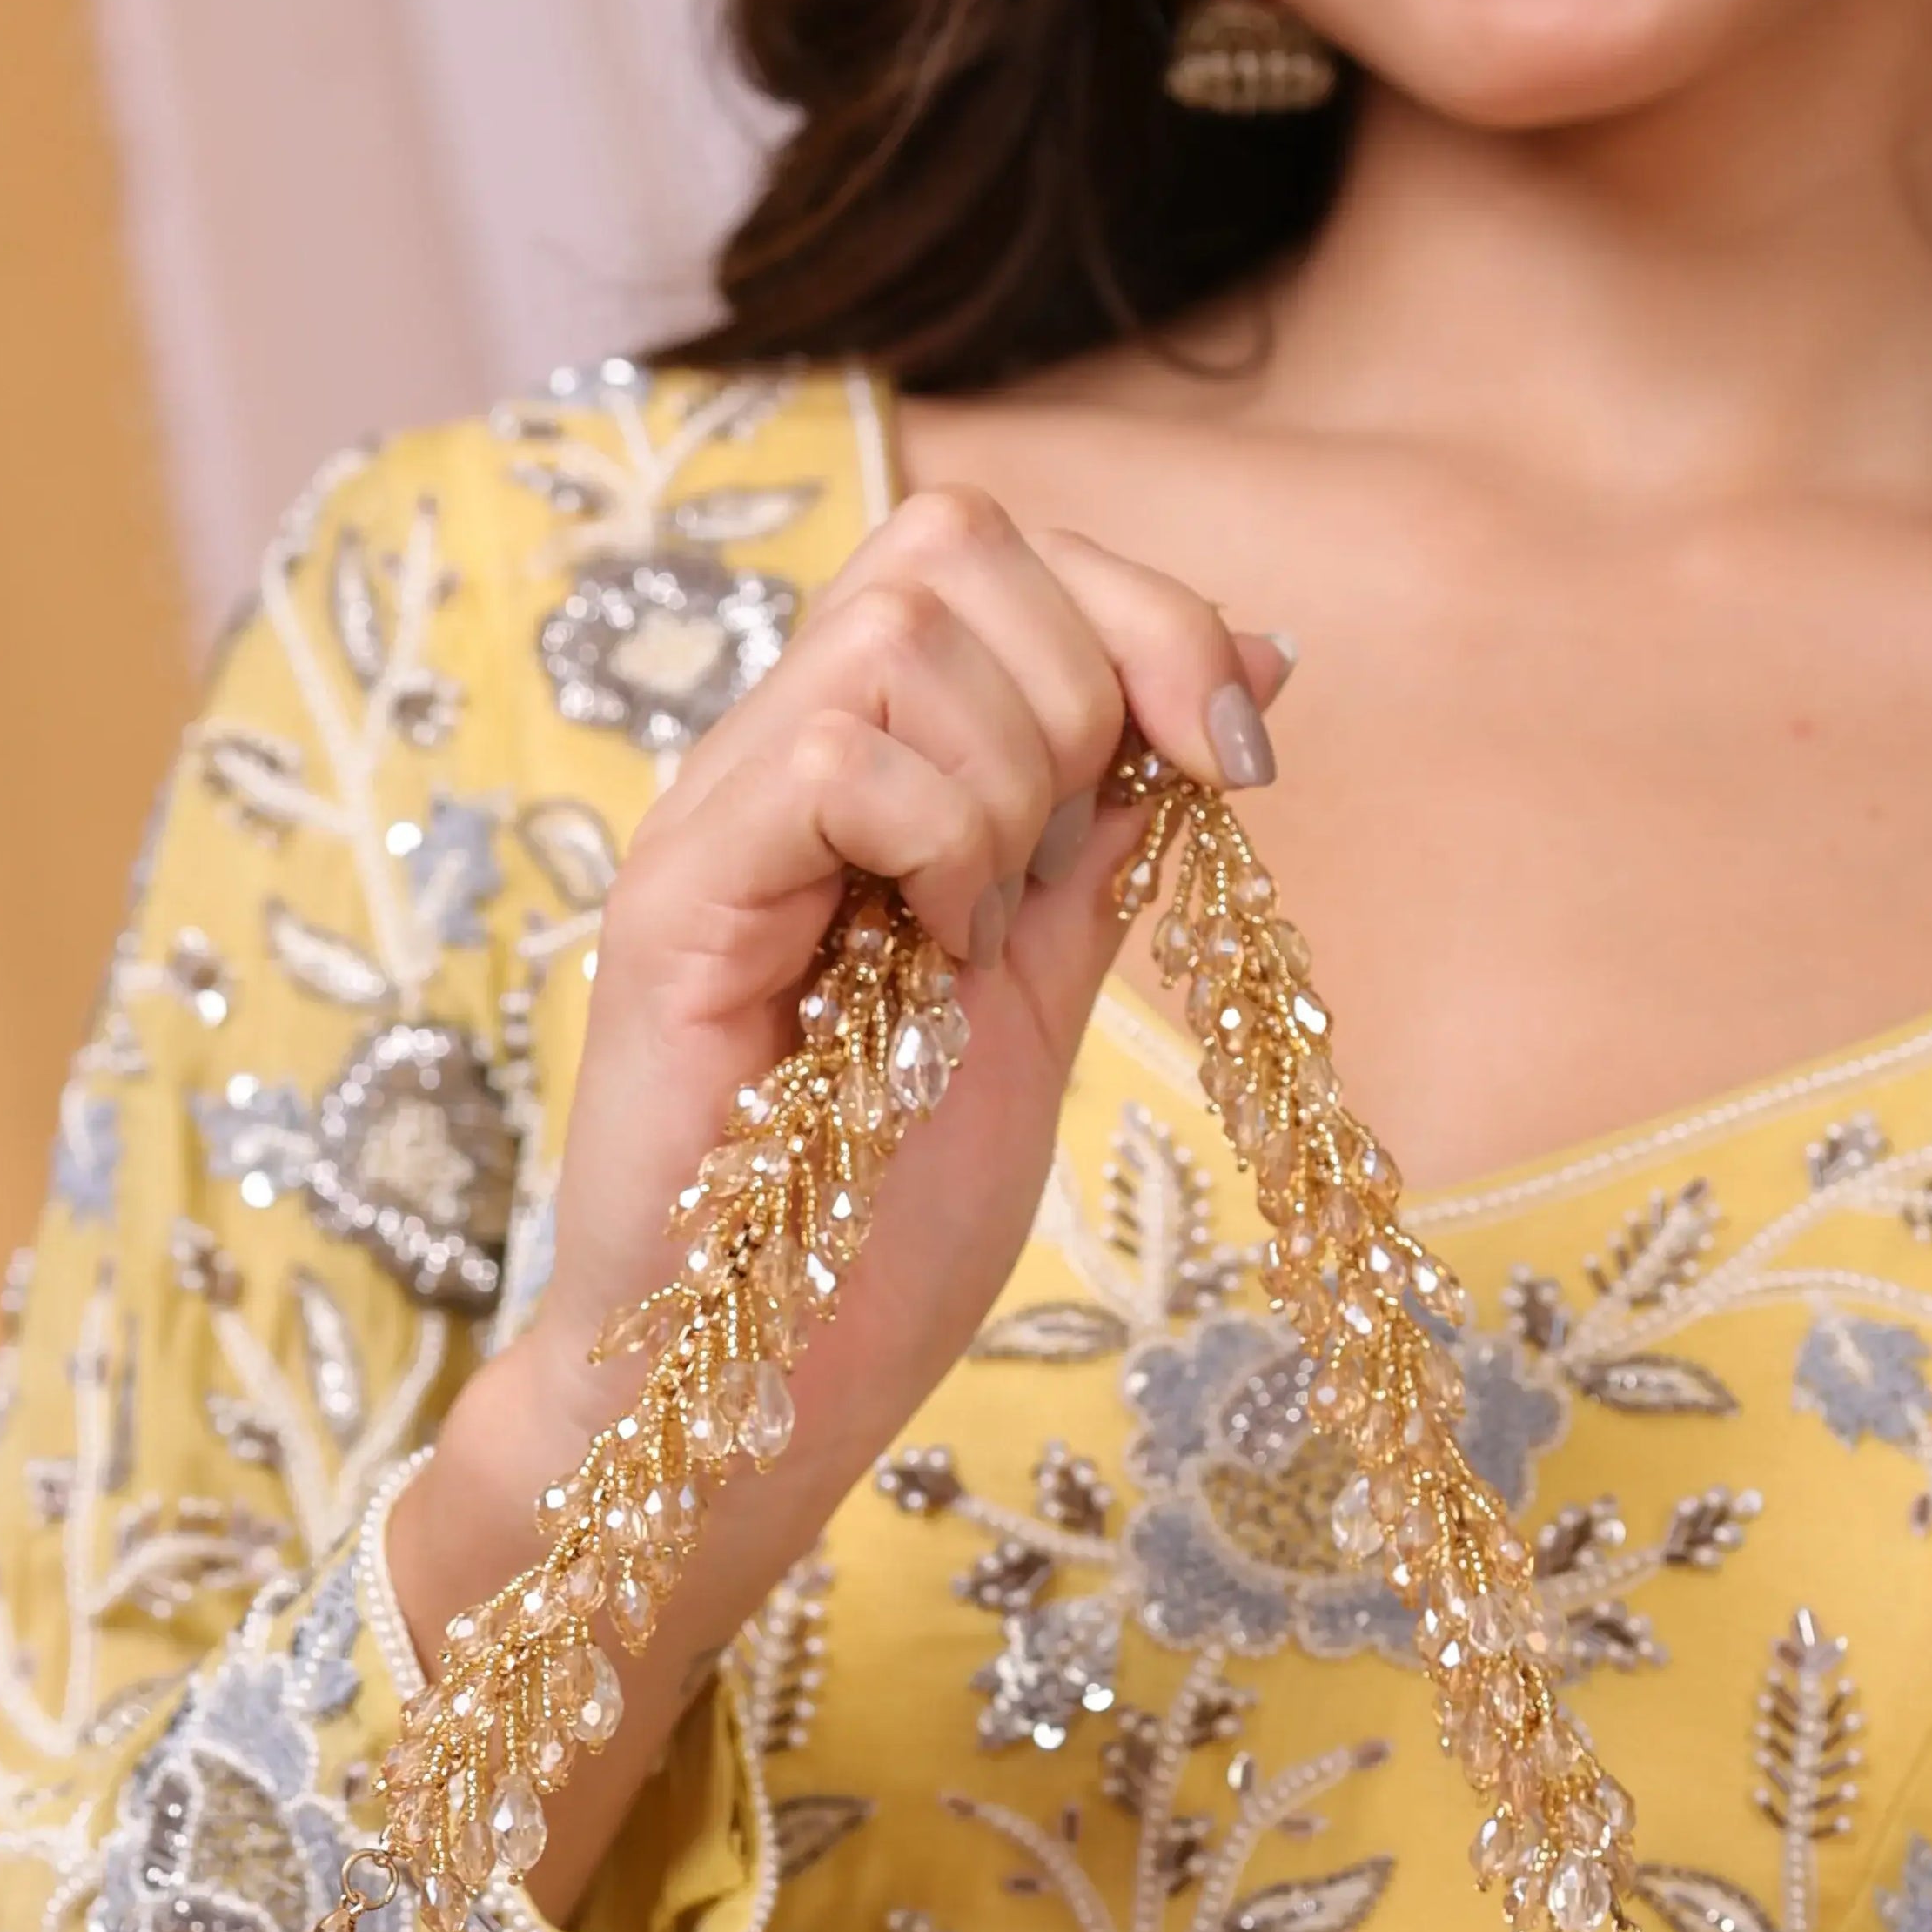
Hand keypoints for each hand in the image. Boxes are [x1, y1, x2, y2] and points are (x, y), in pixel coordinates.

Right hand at [390, 490, 1291, 1898]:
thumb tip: (1257, 664)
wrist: (772, 1388)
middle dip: (1082, 690)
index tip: (1236, 755)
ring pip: (898, 632)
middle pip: (952, 543)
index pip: (998, 551)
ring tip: (960, 953)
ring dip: (1000, 793)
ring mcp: (715, 818)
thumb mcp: (1048, 991)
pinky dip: (929, 841)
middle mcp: (772, 756)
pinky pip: (833, 749)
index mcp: (862, 763)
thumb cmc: (882, 1223)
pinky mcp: (675, 898)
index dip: (1144, 612)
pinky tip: (917, 965)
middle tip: (1054, 887)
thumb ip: (1117, 827)